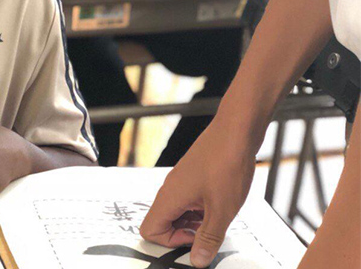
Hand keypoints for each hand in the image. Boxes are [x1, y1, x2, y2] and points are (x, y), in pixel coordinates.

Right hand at [139, 118, 255, 267]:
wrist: (236, 130)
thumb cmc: (226, 162)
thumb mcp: (222, 210)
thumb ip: (208, 238)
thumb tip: (197, 261)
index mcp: (169, 198)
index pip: (150, 231)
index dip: (172, 243)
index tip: (196, 240)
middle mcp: (169, 190)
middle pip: (162, 223)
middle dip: (184, 234)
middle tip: (209, 233)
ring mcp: (180, 183)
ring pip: (176, 213)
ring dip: (194, 223)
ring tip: (218, 218)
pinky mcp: (192, 177)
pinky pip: (187, 202)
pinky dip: (201, 211)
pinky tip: (220, 205)